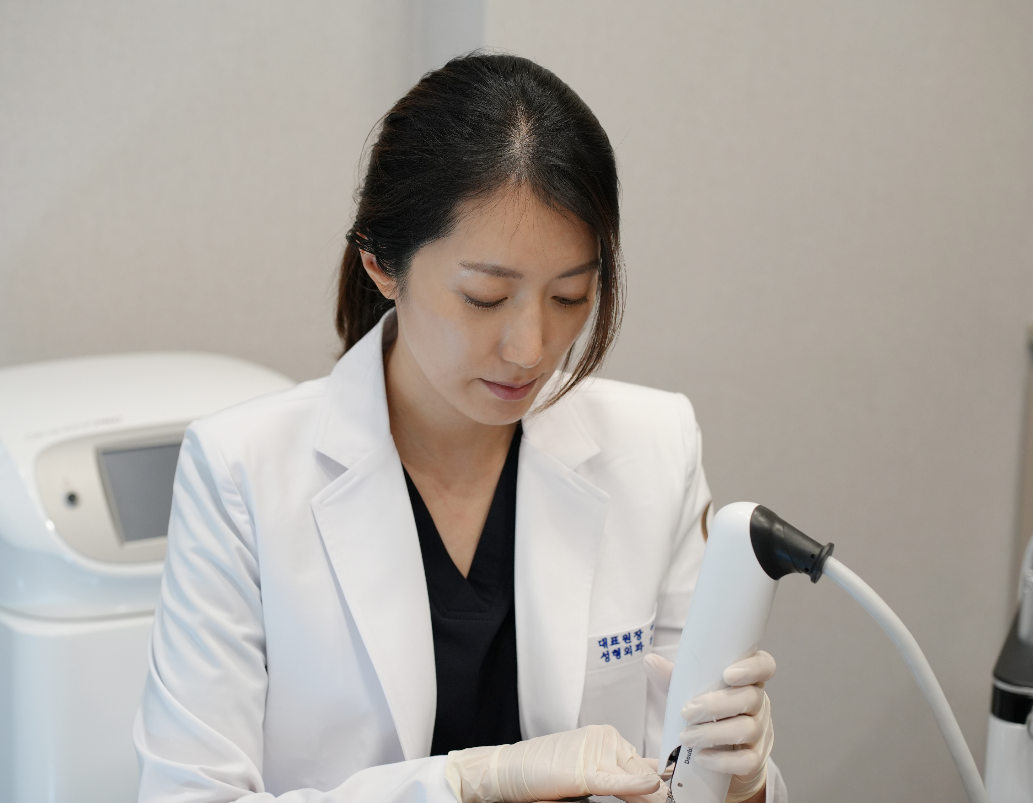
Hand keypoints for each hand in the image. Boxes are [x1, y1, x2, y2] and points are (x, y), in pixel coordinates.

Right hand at [444, 724, 666, 802]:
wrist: (509, 769)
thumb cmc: (543, 771)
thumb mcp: (587, 770)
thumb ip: (620, 774)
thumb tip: (653, 782)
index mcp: (607, 738)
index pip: (644, 764)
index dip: (663, 784)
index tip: (681, 793)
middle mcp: (606, 740)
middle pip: (643, 771)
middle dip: (662, 793)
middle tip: (681, 800)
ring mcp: (595, 752)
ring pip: (634, 777)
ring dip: (653, 796)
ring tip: (670, 801)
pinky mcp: (584, 770)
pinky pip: (616, 780)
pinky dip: (635, 785)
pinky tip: (651, 788)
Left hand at [644, 651, 774, 802]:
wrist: (720, 759)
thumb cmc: (705, 716)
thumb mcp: (690, 694)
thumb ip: (673, 679)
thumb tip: (651, 660)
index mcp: (746, 681)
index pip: (764, 665)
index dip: (752, 667)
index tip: (728, 674)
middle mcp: (758, 704)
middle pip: (750, 698)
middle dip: (716, 705)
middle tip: (687, 712)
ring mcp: (760, 732)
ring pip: (748, 728)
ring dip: (713, 733)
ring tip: (687, 737)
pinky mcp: (755, 760)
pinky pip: (747, 760)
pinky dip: (722, 760)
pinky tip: (702, 758)